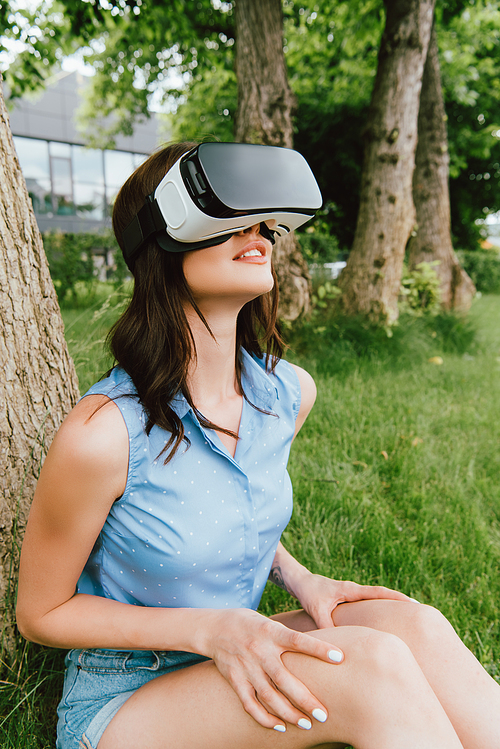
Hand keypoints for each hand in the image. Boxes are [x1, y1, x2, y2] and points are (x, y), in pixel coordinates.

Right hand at [202, 608, 343, 730]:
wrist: (214, 628)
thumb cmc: (250, 624)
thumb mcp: (269, 623)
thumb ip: (289, 638)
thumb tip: (320, 652)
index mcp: (271, 632)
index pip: (298, 640)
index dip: (319, 648)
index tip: (340, 657)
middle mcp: (259, 650)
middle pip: (284, 679)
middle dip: (304, 699)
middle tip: (324, 715)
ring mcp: (246, 667)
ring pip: (268, 696)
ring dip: (288, 714)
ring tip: (307, 725)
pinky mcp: (235, 680)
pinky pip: (250, 704)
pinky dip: (264, 718)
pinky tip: (280, 727)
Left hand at [294, 573, 413, 629]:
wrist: (299, 581)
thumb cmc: (308, 592)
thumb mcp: (316, 610)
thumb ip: (327, 625)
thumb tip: (338, 645)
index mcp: (351, 589)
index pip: (378, 592)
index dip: (396, 597)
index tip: (414, 603)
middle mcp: (355, 590)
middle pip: (383, 596)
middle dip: (400, 603)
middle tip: (421, 613)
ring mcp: (352, 594)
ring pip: (376, 601)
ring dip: (390, 607)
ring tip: (408, 621)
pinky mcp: (348, 600)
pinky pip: (368, 605)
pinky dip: (378, 611)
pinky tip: (384, 623)